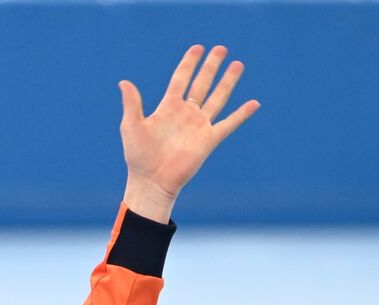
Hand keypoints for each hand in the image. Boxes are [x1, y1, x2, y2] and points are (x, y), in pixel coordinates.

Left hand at [118, 45, 259, 220]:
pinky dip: (242, 114)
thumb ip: (132, 104)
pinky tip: (254, 103)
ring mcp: (199, 126)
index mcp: (168, 108)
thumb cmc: (138, 156)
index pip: (180, 79)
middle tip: (221, 48)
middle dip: (211, 66)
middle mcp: (186, 114)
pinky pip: (228, 124)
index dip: (189, 63)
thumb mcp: (131, 126)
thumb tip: (124, 82)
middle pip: (202, 84)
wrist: (152, 181)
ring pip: (217, 98)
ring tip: (237, 64)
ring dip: (228, 82)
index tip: (198, 48)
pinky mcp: (209, 140)